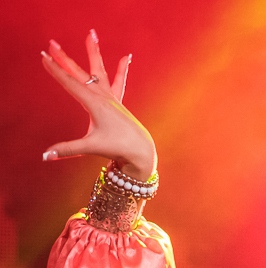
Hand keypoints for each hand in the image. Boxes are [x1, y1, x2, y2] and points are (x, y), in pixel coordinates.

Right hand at [41, 31, 156, 179]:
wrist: (141, 151)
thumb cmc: (117, 148)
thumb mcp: (90, 147)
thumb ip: (67, 149)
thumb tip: (46, 156)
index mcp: (94, 104)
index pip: (70, 83)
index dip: (55, 70)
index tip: (43, 57)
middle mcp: (103, 97)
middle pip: (79, 73)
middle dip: (64, 59)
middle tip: (51, 43)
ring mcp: (112, 98)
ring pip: (99, 71)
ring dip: (93, 52)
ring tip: (91, 34)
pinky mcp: (118, 103)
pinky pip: (119, 82)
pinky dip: (121, 69)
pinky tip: (127, 57)